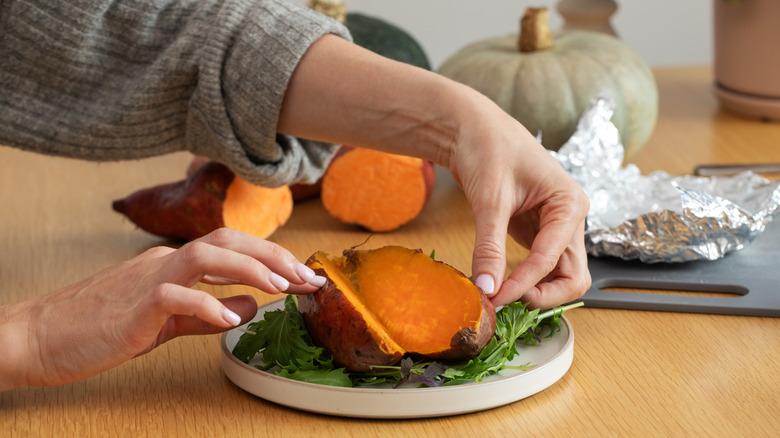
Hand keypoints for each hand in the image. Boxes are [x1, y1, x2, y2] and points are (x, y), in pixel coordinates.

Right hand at [0, 228, 324, 390]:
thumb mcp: (168, 318)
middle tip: (305, 276)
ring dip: (247, 267)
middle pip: (226, 241)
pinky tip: (231, 321)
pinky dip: (206, 305)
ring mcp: (146, 280)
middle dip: (272, 255)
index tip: (304, 276)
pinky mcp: (131, 308)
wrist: (41, 336)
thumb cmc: (102, 326)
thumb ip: (209, 310)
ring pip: (204, 256)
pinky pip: (173, 296)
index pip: (232, 248)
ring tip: (280, 286)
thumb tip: (251, 303)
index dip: (272, 257)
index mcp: (173, 262)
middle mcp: (163, 262)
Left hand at [276, 35, 589, 307]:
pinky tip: (499, 283)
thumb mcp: (490, 200)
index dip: (524, 284)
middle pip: (573, 276)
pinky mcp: (537, 231)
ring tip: (499, 296)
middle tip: (505, 301)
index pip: (552, 258)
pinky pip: (540, 266)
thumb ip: (489, 247)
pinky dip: (524, 279)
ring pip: (560, 275)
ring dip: (536, 291)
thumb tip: (486, 288)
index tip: (495, 299)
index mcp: (570, 204)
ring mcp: (555, 227)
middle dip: (543, 295)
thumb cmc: (488, 148)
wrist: (472, 128)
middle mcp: (570, 218)